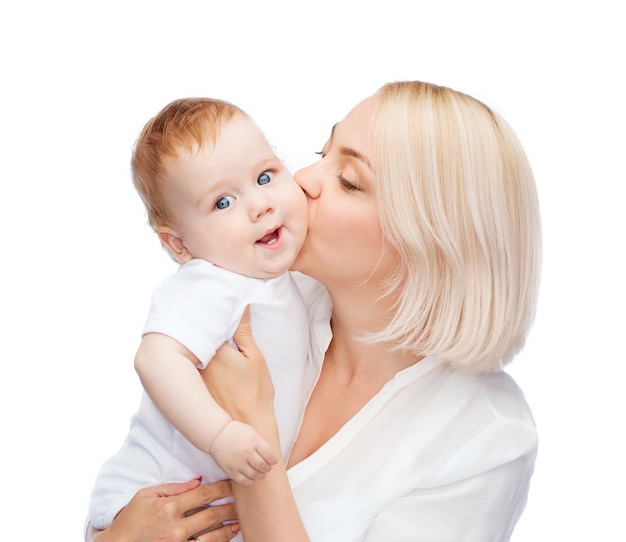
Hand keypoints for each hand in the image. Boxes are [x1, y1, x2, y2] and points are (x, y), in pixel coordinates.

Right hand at [88, 478, 238, 541]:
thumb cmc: (130, 521)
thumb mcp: (146, 496)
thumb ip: (173, 488)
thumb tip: (197, 480)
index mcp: (169, 507)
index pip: (204, 494)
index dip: (222, 488)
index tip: (233, 485)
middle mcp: (176, 527)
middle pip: (213, 514)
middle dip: (231, 507)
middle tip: (243, 502)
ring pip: (212, 536)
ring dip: (228, 528)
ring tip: (239, 521)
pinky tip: (226, 537)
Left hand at [200, 306, 275, 424]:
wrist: (249, 427)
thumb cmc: (256, 393)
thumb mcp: (255, 359)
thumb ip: (244, 332)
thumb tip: (242, 308)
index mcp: (216, 352)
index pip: (208, 324)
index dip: (211, 315)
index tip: (214, 305)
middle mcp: (198, 363)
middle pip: (195, 338)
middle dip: (201, 329)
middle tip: (206, 316)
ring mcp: (191, 377)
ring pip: (190, 352)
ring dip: (194, 343)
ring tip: (200, 334)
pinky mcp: (189, 389)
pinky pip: (187, 367)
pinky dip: (190, 361)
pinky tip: (195, 360)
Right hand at [210, 420, 277, 484]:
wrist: (217, 435)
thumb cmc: (236, 432)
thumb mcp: (252, 433)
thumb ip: (261, 444)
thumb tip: (271, 457)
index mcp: (253, 441)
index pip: (269, 455)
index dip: (273, 460)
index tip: (272, 460)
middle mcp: (246, 452)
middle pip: (263, 466)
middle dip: (268, 468)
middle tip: (267, 467)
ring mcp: (238, 462)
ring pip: (255, 475)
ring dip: (261, 475)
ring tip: (261, 472)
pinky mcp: (231, 471)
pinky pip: (244, 481)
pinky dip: (251, 480)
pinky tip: (251, 476)